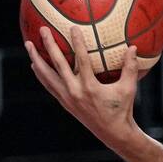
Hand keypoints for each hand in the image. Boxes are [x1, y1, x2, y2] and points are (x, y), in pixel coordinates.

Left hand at [25, 25, 141, 148]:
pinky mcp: (64, 103)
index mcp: (90, 88)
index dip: (77, 43)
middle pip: (58, 65)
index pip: (82, 61)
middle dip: (49, 46)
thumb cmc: (122, 109)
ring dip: (36, 60)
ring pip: (47, 76)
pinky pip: (49, 85)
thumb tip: (134, 46)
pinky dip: (41, 74)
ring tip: (28, 45)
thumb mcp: (129, 88)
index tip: (72, 28)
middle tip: (43, 29)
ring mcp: (67, 98)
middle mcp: (75, 92)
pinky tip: (35, 65)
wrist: (112, 133)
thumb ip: (130, 67)